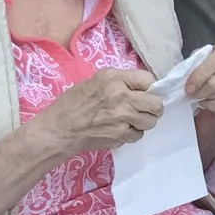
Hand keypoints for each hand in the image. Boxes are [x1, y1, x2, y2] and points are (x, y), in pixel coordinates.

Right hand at [37, 68, 162, 155]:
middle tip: (144, 109)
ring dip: (144, 121)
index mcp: (113, 78)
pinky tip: (120, 130)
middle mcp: (121, 96)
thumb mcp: (95, 81)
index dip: (149, 87)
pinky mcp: (120, 135)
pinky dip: (132, 133)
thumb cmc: (73, 103)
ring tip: (131, 120)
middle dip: (153, 107)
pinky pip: (139, 135)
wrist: (59, 130)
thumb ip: (120, 81)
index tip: (144, 92)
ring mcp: (122, 117)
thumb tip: (143, 87)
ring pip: (151, 121)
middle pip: (156, 103)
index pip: (149, 79)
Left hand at [184, 38, 214, 116]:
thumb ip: (197, 62)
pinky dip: (211, 105)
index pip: (212, 65)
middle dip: (199, 91)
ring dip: (204, 99)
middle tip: (189, 94)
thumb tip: (186, 78)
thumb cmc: (214, 58)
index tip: (188, 87)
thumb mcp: (205, 53)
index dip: (197, 78)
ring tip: (198, 96)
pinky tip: (207, 100)